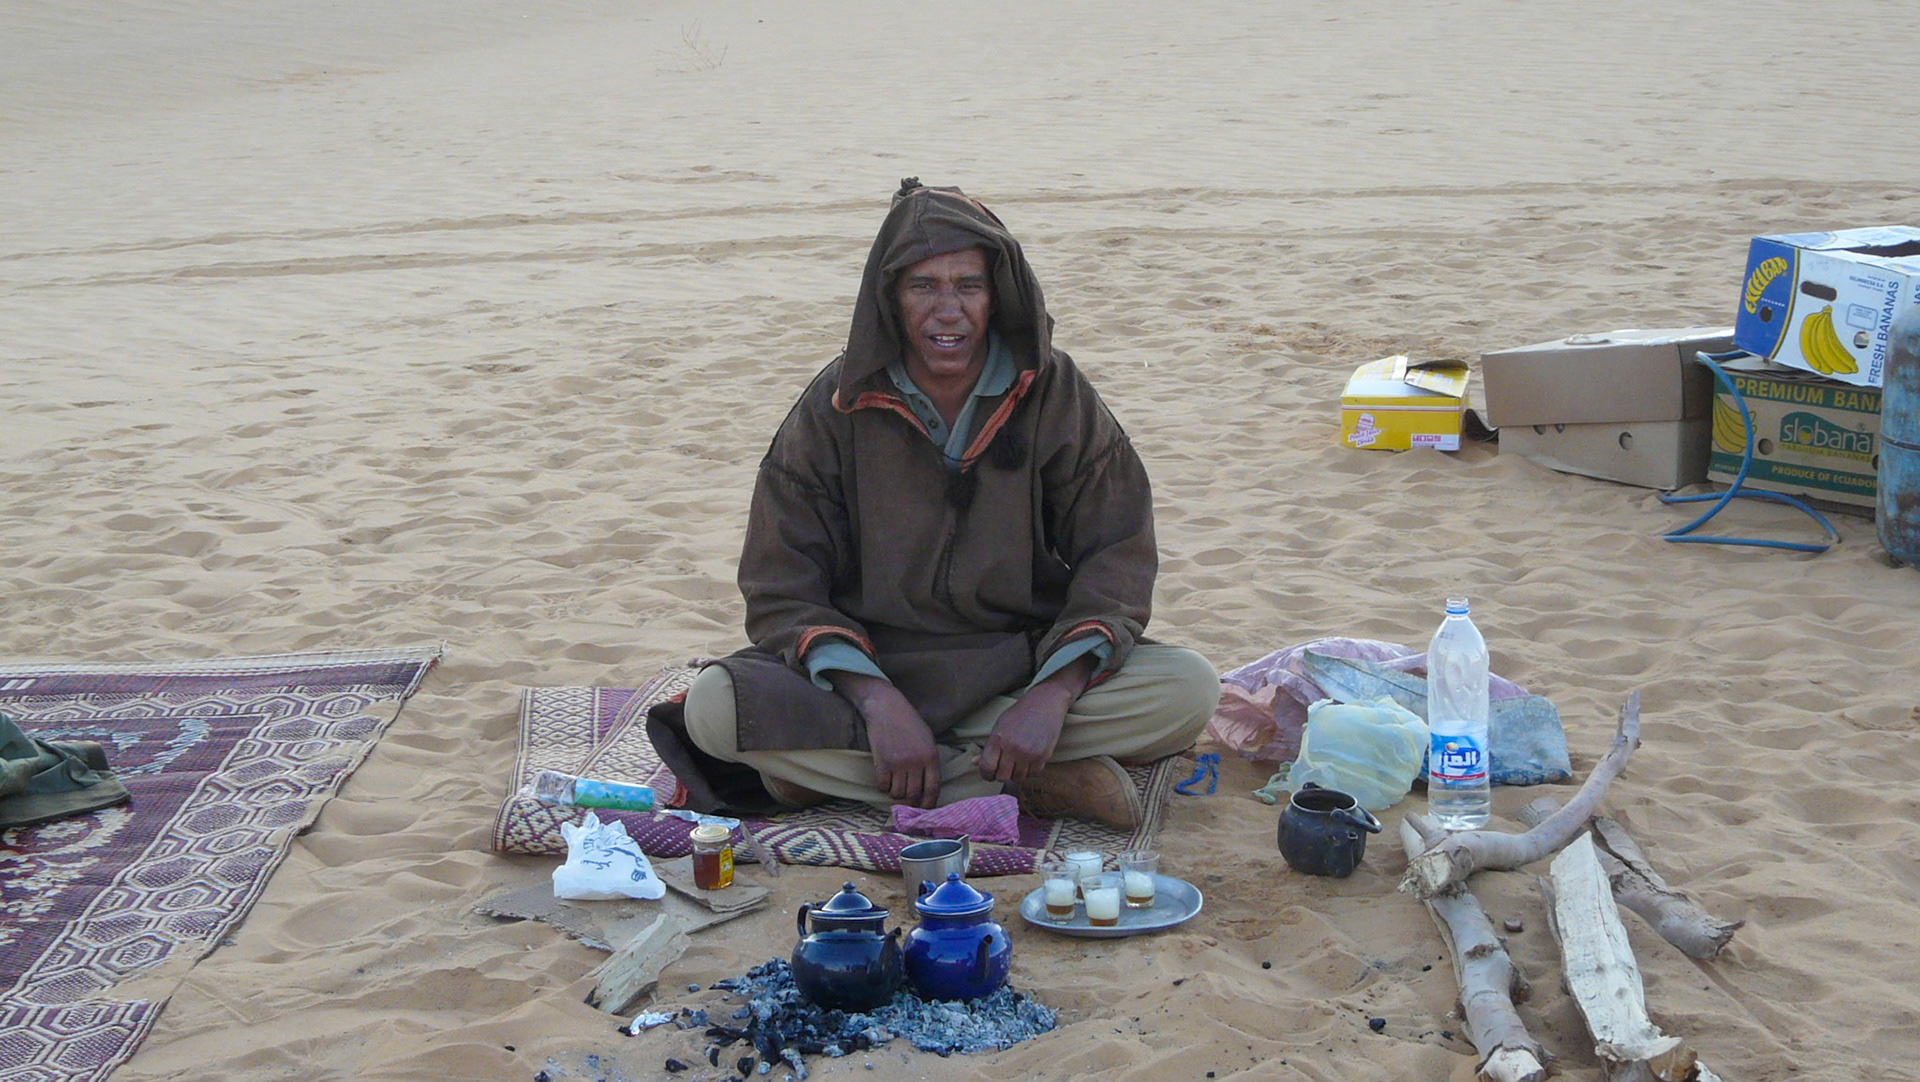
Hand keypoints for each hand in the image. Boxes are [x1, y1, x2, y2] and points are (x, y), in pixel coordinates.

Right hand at [830, 672, 941, 808]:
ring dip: (896, 793)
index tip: (926, 808)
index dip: (930, 803)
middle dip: (911, 802)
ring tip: (895, 785)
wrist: (886, 708)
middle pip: (914, 794)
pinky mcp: (881, 763)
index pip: (933, 788)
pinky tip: (885, 779)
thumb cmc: (909, 722)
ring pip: (897, 793)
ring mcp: (898, 763)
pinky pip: (882, 786)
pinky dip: (883, 787)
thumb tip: (928, 786)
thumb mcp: (927, 739)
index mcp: (931, 756)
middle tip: (908, 801)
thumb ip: (929, 761)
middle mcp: (915, 762)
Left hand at [975, 655, 1094, 784]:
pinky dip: (1030, 771)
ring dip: (1016, 774)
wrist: (1044, 704)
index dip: (986, 775)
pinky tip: (1028, 762)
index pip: (987, 767)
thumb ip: (988, 747)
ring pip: (1018, 778)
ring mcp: (1029, 753)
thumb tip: (974, 762)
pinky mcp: (1043, 756)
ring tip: (1017, 764)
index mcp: (998, 739)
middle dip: (1001, 775)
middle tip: (1004, 769)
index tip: (989, 775)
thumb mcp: (999, 726)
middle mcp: (1013, 747)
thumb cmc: (1019, 714)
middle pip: (1002, 776)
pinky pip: (1033, 774)